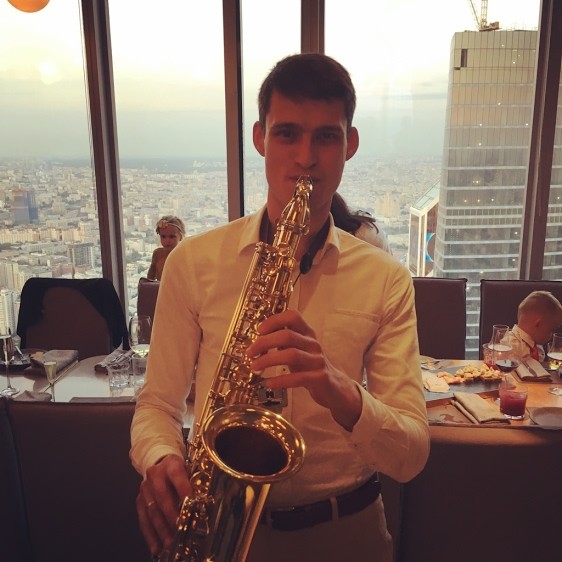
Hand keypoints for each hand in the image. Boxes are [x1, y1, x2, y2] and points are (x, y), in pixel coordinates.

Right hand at [136, 454, 191, 555]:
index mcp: (171, 464)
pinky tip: (156, 547)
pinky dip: (150, 535)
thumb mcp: (189, 470)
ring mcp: (145, 488)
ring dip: (161, 529)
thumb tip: (203, 504)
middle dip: (171, 514)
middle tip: (179, 529)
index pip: (176, 475)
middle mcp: (155, 475)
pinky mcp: (139, 500)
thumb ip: (194, 484)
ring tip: (170, 543)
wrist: (160, 463)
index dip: (183, 488)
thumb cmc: (180, 470)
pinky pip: (143, 519)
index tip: (191, 504)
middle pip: (162, 496)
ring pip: (152, 510)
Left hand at [246, 309, 361, 430]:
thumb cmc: (309, 366)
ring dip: (268, 360)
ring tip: (254, 366)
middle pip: (287, 335)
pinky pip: (298, 378)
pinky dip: (280, 380)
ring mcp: (318, 360)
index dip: (274, 320)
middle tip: (249, 352)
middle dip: (264, 343)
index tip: (259, 330)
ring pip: (291, 355)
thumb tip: (256, 341)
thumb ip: (282, 342)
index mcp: (307, 333)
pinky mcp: (320, 377)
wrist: (334, 388)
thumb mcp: (297, 349)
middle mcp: (313, 343)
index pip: (293, 316)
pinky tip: (268, 383)